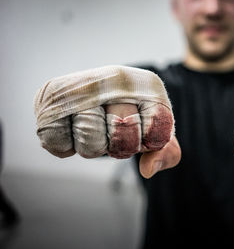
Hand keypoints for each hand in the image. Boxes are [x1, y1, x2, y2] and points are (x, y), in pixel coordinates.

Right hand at [34, 65, 180, 177]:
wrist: (101, 93)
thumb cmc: (134, 116)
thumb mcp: (157, 132)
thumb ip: (167, 153)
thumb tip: (147, 170)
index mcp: (149, 84)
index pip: (156, 130)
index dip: (149, 142)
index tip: (144, 132)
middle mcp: (116, 78)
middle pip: (123, 136)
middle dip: (121, 145)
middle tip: (115, 131)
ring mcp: (84, 84)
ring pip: (91, 141)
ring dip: (93, 146)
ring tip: (94, 130)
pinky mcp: (51, 95)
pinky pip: (58, 142)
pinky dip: (66, 146)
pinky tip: (73, 130)